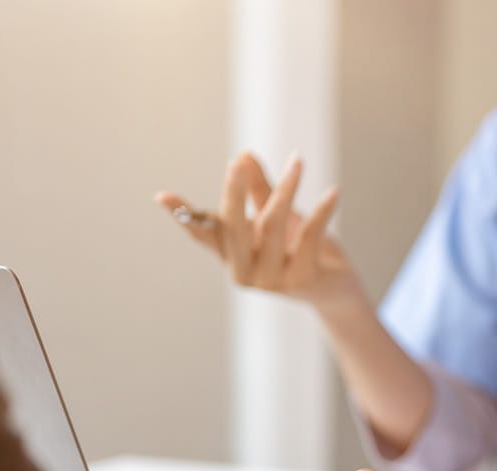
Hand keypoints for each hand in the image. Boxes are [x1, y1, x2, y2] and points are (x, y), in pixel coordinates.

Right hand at [155, 152, 359, 307]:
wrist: (335, 290)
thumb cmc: (300, 250)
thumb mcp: (278, 219)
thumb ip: (261, 191)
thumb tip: (244, 155)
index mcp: (233, 257)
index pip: (205, 234)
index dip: (183, 215)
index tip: (161, 196)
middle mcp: (245, 274)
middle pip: (235, 228)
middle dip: (235, 192)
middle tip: (236, 162)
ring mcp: (273, 282)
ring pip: (273, 226)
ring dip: (287, 189)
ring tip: (297, 161)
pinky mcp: (303, 281)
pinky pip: (310, 237)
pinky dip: (322, 211)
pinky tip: (334, 191)